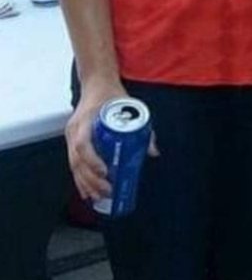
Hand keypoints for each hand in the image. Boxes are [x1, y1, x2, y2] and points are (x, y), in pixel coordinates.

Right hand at [65, 75, 157, 201]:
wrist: (97, 83)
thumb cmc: (111, 95)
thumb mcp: (130, 107)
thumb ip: (142, 128)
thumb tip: (152, 152)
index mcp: (85, 121)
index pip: (83, 144)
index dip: (92, 160)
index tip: (104, 171)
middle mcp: (74, 130)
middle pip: (77, 160)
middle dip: (91, 179)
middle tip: (107, 190)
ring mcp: (71, 136)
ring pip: (74, 165)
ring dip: (85, 183)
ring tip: (98, 197)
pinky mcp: (72, 141)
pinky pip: (73, 164)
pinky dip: (80, 179)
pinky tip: (87, 192)